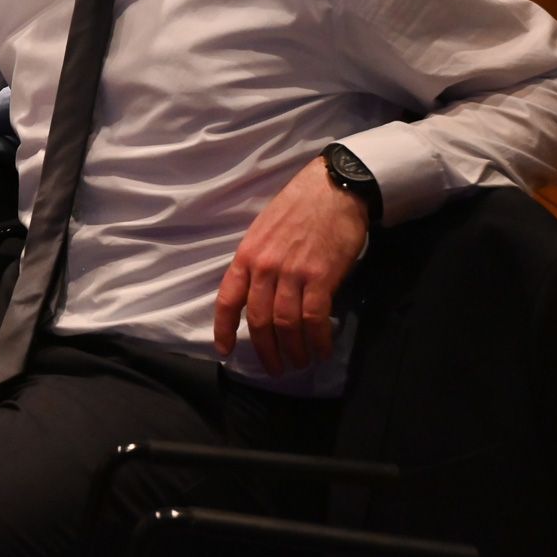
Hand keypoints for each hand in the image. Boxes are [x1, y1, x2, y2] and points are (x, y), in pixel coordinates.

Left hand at [213, 158, 368, 375]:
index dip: (223, 328)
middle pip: (258, 319)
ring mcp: (292, 272)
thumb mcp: (264, 231)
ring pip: (285, 323)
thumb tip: (262, 295)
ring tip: (300, 362)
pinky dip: (318, 339)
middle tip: (275, 368)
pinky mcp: (321, 276)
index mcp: (247, 255)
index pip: (228, 298)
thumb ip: (260, 263)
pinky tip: (322, 349)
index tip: (224, 350)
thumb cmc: (299, 207)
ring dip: (293, 350)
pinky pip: (314, 318)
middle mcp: (264, 266)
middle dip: (265, 349)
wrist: (332, 188)